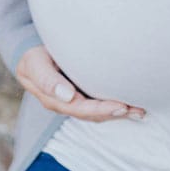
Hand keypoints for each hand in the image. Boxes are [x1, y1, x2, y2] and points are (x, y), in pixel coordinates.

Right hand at [15, 45, 146, 121]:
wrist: (29, 55)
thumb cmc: (33, 58)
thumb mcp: (34, 64)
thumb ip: (47, 80)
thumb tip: (68, 96)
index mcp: (54, 100)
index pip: (81, 109)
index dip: (101, 110)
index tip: (120, 106)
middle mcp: (66, 104)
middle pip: (93, 115)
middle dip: (115, 113)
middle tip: (137, 110)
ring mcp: (74, 102)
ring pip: (98, 113)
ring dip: (119, 112)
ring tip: (140, 111)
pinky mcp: (81, 95)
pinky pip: (99, 104)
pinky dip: (115, 105)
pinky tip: (131, 104)